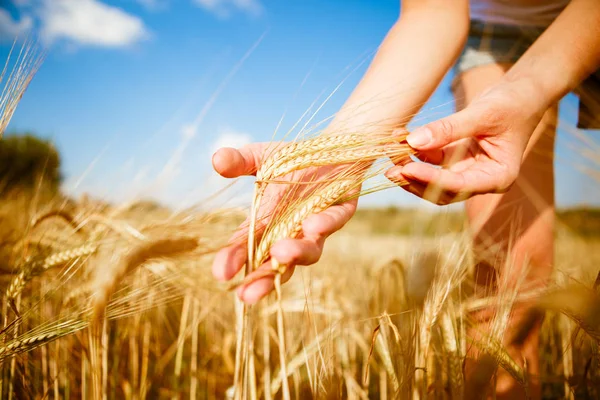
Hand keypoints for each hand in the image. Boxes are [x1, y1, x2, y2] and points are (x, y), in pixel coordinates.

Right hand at [211, 143, 356, 303]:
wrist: (333, 148)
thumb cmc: (294, 160)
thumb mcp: (262, 158)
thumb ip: (240, 162)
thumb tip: (216, 160)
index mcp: (268, 223)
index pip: (246, 247)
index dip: (233, 260)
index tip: (220, 274)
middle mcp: (292, 231)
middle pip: (277, 264)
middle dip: (263, 279)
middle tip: (246, 296)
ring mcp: (317, 224)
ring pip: (309, 250)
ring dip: (295, 253)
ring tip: (280, 253)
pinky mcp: (341, 210)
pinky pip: (334, 221)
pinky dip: (323, 224)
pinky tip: (311, 225)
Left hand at [385, 83, 545, 203]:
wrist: (522, 91)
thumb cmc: (513, 103)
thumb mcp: (483, 114)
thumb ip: (449, 129)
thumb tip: (413, 142)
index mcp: (498, 177)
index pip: (459, 185)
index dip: (431, 179)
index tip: (407, 168)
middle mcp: (482, 179)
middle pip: (442, 190)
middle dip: (415, 180)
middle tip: (390, 170)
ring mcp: (468, 170)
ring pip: (432, 178)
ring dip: (410, 166)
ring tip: (389, 150)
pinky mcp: (457, 158)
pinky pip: (431, 159)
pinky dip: (415, 151)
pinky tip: (399, 137)